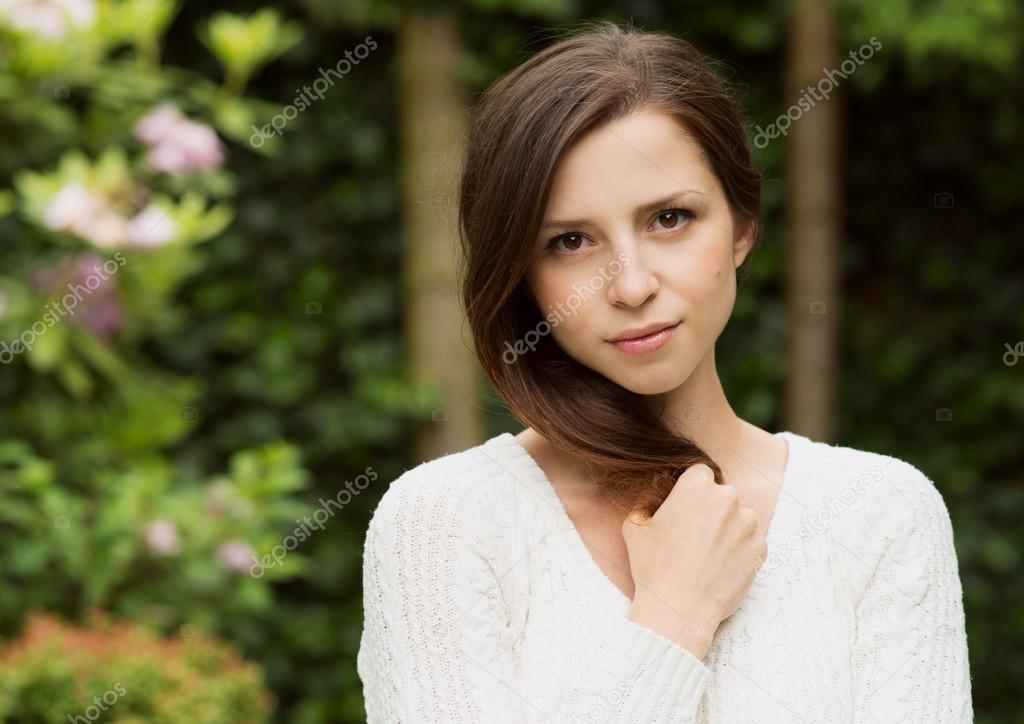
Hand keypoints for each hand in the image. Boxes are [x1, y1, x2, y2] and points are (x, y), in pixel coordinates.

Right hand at [622, 463, 766, 658]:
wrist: (679, 610)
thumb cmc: (653, 567)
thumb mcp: (634, 527)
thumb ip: (646, 503)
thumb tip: (654, 499)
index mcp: (696, 486)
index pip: (700, 474)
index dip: (691, 491)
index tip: (686, 508)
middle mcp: (728, 498)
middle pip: (721, 495)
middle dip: (710, 510)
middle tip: (694, 536)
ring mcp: (748, 523)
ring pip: (739, 517)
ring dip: (728, 529)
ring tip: (708, 555)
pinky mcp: (761, 548)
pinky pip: (751, 541)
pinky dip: (739, 550)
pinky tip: (720, 566)